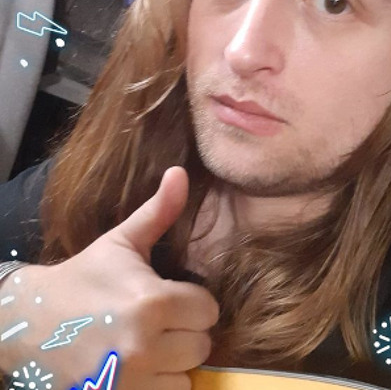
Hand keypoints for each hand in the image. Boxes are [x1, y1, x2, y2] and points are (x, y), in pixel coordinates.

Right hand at [0, 167, 218, 389]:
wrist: (31, 322)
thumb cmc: (84, 277)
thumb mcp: (121, 241)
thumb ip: (158, 211)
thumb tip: (181, 172)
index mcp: (152, 301)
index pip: (208, 309)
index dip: (194, 302)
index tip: (172, 297)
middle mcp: (145, 345)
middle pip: (202, 343)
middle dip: (186, 330)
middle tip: (159, 320)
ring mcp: (131, 382)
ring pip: (188, 374)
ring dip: (174, 361)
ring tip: (148, 344)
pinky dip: (160, 385)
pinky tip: (139, 368)